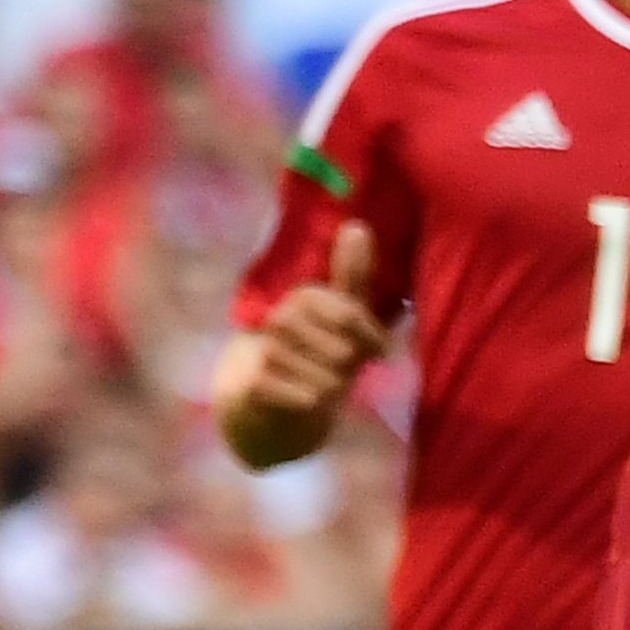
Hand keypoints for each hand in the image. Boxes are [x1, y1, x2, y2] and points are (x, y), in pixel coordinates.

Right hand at [227, 239, 392, 457]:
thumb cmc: (319, 355)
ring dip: (331, 387)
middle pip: (339, 349)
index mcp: (305, 297)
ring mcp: (261, 350)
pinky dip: (309, 402)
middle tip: (343, 371)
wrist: (270, 404)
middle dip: (349, 366)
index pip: (348, 314)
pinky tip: (308, 401)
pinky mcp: (249, 384)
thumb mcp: (345, 319)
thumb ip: (354, 278)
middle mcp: (279, 318)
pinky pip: (299, 396)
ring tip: (325, 386)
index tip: (379, 351)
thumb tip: (357, 225)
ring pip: (321, 375)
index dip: (370, 338)